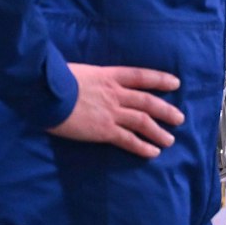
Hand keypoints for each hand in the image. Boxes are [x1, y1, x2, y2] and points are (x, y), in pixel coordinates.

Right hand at [48, 63, 185, 159]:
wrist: (45, 93)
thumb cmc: (55, 80)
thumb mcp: (80, 72)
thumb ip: (94, 79)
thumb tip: (95, 83)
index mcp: (109, 75)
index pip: (141, 76)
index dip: (160, 79)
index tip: (175, 83)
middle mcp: (115, 93)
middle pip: (148, 101)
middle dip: (166, 110)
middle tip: (179, 118)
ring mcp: (111, 112)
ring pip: (143, 122)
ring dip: (159, 132)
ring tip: (170, 140)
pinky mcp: (104, 130)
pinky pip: (128, 140)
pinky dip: (142, 146)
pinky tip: (152, 152)